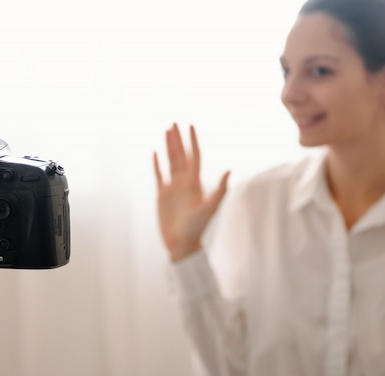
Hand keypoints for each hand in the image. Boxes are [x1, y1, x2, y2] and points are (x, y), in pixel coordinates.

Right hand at [153, 123, 229, 260]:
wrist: (182, 243)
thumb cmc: (197, 228)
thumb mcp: (210, 208)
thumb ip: (219, 190)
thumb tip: (228, 170)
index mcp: (195, 183)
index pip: (194, 156)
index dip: (192, 141)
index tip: (190, 126)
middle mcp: (184, 182)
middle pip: (181, 155)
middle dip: (178, 139)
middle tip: (174, 123)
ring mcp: (173, 188)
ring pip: (170, 162)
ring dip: (168, 147)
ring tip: (166, 132)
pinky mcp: (162, 195)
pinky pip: (159, 175)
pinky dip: (157, 164)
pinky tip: (155, 153)